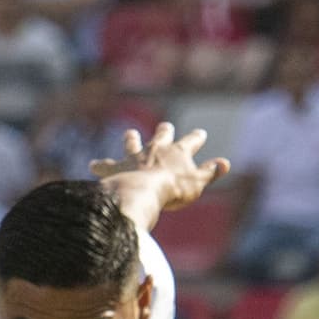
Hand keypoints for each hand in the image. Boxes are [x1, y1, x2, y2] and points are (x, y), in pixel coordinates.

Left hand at [92, 122, 229, 210]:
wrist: (142, 191)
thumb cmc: (172, 190)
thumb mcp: (196, 183)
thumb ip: (210, 172)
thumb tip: (225, 163)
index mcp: (176, 152)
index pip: (190, 142)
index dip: (196, 138)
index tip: (200, 133)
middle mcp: (155, 149)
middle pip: (161, 135)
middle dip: (165, 131)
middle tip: (166, 126)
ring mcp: (134, 157)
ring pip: (132, 143)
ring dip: (131, 139)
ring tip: (130, 133)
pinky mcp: (116, 167)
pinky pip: (106, 165)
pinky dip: (100, 165)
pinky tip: (92, 164)